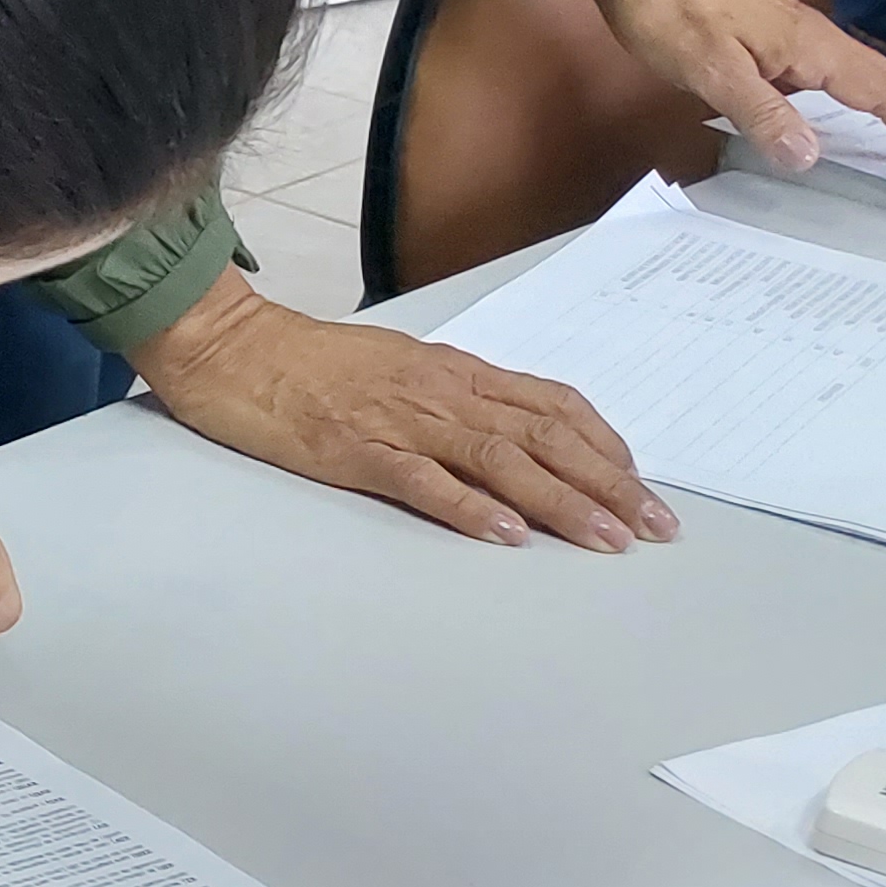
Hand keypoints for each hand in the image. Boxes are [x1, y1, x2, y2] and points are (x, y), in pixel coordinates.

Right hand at [128, 267, 674, 551]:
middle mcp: (441, 393)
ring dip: (562, 503)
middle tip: (656, 526)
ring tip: (607, 539)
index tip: (641, 485)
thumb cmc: (304, 361)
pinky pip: (425, 482)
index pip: (552, 406)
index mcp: (453, 372)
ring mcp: (400, 421)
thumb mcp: (393, 368)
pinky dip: (471, 510)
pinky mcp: (355, 450)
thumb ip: (447, 398)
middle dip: (609, 484)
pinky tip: (506, 536)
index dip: (605, 446)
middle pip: (545, 437)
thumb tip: (502, 436)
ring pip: (503, 461)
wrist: (229, 347)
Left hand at [549, 0, 885, 170]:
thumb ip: (761, 112)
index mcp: (811, 46)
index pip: (883, 91)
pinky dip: (857, 95)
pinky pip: (833, 70)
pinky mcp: (773, 36)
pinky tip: (846, 115)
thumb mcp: (710, 71)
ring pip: (863, 73)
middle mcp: (815, 38)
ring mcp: (795, 35)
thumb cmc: (668, 12)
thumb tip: (810, 155)